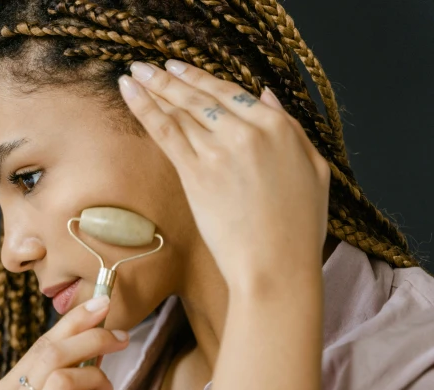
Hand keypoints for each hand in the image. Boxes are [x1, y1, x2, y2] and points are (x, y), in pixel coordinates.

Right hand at [0, 295, 128, 389]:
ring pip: (66, 379)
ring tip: (106, 389)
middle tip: (119, 336)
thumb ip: (53, 376)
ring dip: (97, 377)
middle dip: (92, 338)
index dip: (73, 322)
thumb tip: (90, 327)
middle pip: (51, 356)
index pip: (39, 347)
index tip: (101, 304)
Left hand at [119, 61, 330, 291]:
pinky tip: (130, 93)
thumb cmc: (299, 228)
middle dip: (170, 78)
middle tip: (147, 67)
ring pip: (181, 110)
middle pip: (201, 97)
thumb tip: (265, 96)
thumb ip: (291, 129)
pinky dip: (145, 109)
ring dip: (153, 88)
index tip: (181, 70)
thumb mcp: (314, 170)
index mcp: (279, 127)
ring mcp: (219, 150)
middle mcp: (248, 131)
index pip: (232, 93)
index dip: (202, 80)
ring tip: (134, 74)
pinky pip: (166, 131)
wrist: (276, 266)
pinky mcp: (196, 173)